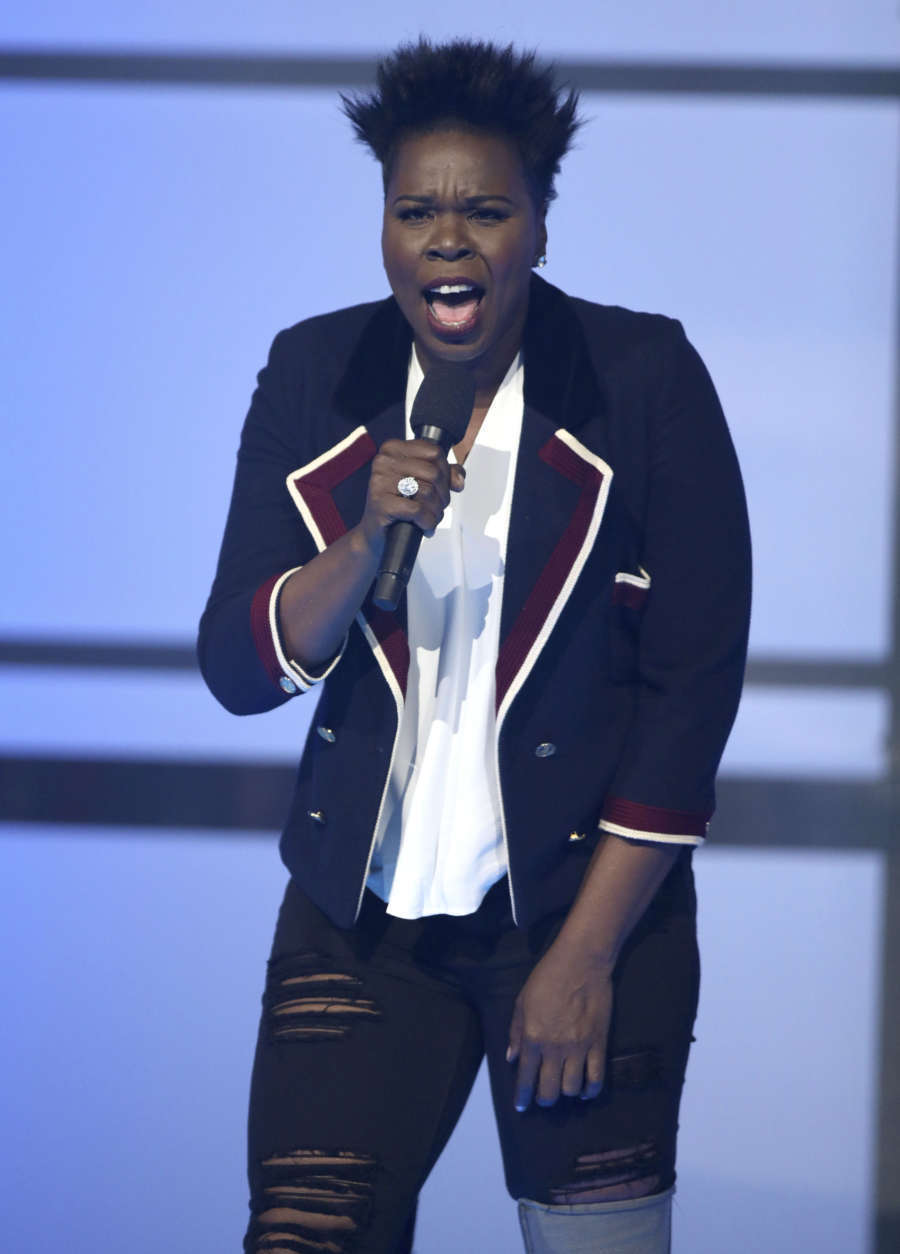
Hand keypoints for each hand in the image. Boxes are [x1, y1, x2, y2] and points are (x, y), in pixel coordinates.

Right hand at [358, 438, 465, 551]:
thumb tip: (459, 479)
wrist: (376, 533)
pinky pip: (418, 510)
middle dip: (443, 495)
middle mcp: (383, 461)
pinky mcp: (381, 503)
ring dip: (436, 510)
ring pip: (428, 491)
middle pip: (434, 472)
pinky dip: (427, 522)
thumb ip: (444, 473)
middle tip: (437, 507)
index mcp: (393, 449)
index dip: (446, 473)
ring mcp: (380, 482)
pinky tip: (424, 526)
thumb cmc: (398, 504)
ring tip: (430, 518)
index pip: (434, 452)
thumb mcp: (421, 482)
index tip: (441, 487)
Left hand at [506, 940, 612, 1111]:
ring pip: (571, 1089)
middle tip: (543, 1097)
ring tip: (563, 1087)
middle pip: (549, 1091)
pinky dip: (590, 1090)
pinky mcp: (599, 1044)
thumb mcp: (522, 1002)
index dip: (522, 1097)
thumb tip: (512, 1059)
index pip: (525, 1078)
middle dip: (544, 1099)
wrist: (581, 963)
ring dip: (565, 1093)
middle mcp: (554, 1048)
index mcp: (533, 1038)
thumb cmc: (547, 978)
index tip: (521, 1106)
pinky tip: (585, 1091)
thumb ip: (516, 1033)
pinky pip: (596, 1078)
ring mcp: (578, 1048)